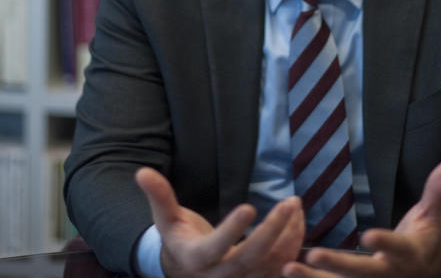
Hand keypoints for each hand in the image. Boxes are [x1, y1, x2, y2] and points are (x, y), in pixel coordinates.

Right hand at [135, 167, 304, 277]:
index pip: (215, 247)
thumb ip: (158, 196)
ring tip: (295, 205)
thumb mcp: (165, 217)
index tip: (249, 206)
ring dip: (288, 235)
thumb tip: (141, 172)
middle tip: (289, 203)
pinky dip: (292, 244)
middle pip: (249, 257)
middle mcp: (219, 275)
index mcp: (196, 258)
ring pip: (269, 264)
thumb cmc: (177, 236)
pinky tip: (298, 220)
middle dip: (272, 231)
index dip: (232, 229)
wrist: (187, 268)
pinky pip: (278, 266)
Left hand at [281, 157, 440, 277]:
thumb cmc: (423, 241)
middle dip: (337, 265)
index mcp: (406, 254)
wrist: (425, 277)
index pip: (395, 247)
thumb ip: (438, 189)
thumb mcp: (433, 215)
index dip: (383, 242)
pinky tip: (282, 273)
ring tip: (287, 268)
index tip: (368, 235)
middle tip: (314, 255)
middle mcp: (387, 275)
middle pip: (361, 273)